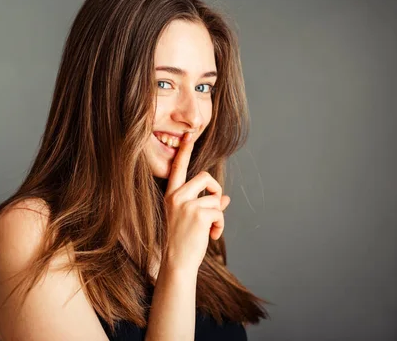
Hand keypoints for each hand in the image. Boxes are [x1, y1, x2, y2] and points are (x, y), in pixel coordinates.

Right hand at [161, 132, 230, 274]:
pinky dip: (220, 226)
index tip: (188, 134)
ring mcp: (186, 204)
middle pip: (206, 177)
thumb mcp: (191, 220)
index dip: (184, 151)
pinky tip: (212, 236)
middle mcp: (176, 196)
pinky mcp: (198, 214)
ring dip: (218, 216)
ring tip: (209, 230)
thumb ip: (205, 205)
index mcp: (171, 195)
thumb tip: (225, 198)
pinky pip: (220, 211)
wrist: (177, 262)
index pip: (178, 168)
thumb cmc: (184, 242)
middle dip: (215, 192)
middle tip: (215, 210)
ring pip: (216, 198)